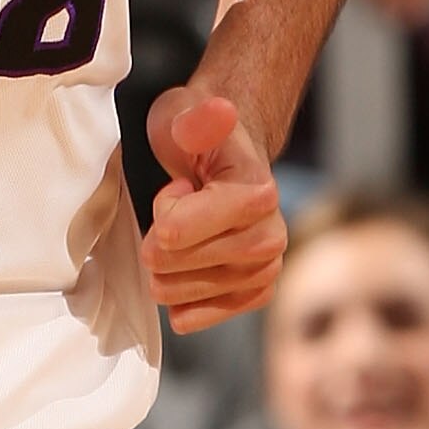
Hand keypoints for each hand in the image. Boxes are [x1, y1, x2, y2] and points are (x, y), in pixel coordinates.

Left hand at [141, 92, 285, 334]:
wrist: (226, 161)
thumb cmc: (200, 138)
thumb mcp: (188, 114)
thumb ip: (198, 118)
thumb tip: (219, 112)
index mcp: (258, 194)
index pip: (174, 232)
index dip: (161, 210)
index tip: (179, 186)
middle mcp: (271, 238)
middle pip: (170, 265)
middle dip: (157, 237)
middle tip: (182, 208)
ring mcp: (264, 272)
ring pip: (175, 294)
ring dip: (167, 263)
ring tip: (188, 230)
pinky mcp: (252, 296)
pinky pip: (193, 316)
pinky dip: (179, 294)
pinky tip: (185, 267)